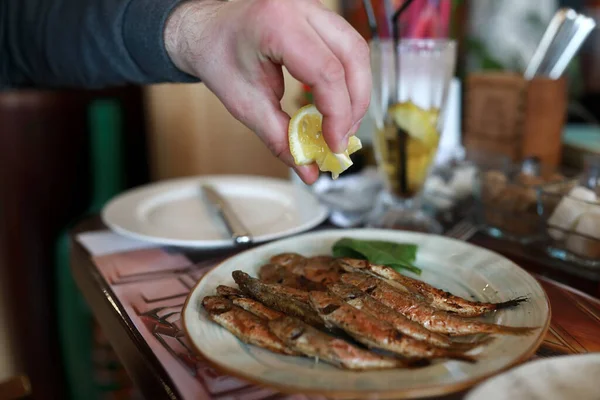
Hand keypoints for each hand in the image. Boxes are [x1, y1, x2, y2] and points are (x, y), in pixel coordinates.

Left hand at [164, 0, 371, 183]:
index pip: (327, 72)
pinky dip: (348, 78)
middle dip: (355, 104)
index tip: (334, 144)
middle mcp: (300, 7)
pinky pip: (347, 46)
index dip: (338, 114)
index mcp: (276, 24)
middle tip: (342, 137)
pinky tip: (337, 102)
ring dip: (357, 92)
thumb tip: (308, 169)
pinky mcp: (318, 14)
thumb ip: (280, 138)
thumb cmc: (217, 56)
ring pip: (357, 49)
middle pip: (353, 56)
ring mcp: (312, 6)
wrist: (206, 29)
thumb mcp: (245, 104)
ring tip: (342, 124)